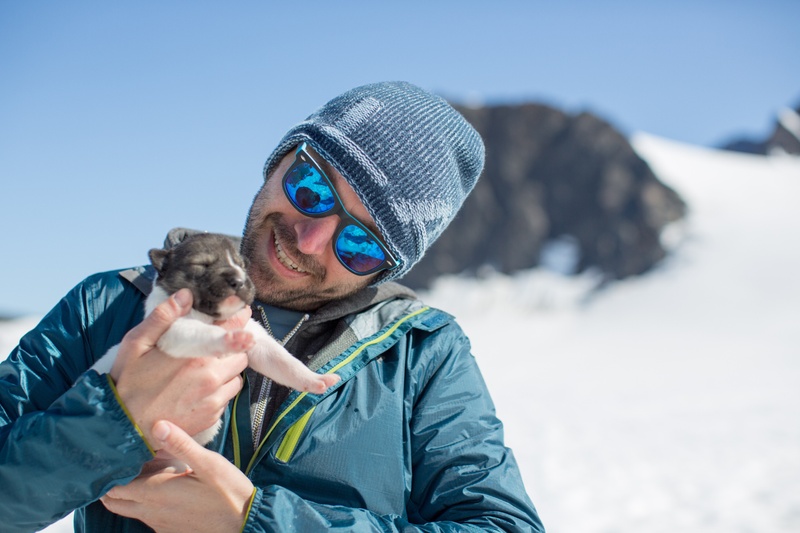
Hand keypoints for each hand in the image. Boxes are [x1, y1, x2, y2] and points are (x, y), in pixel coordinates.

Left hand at [101, 420, 254, 532]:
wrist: (245, 524)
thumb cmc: (228, 493)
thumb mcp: (209, 463)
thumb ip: (181, 444)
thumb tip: (158, 424)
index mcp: (155, 494)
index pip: (114, 488)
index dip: (109, 472)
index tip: (113, 455)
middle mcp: (151, 513)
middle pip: (114, 502)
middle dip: (111, 484)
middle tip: (122, 463)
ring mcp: (160, 524)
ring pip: (130, 509)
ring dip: (129, 492)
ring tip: (144, 470)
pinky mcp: (170, 530)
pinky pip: (147, 516)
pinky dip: (145, 502)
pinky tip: (164, 486)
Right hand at [110, 289, 249, 447]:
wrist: (124, 427)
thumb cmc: (128, 383)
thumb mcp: (136, 344)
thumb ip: (163, 317)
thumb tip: (186, 294)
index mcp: (195, 355)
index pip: (232, 331)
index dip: (239, 320)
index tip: (242, 314)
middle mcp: (210, 377)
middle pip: (241, 355)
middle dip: (232, 349)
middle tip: (216, 349)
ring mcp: (213, 399)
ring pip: (237, 378)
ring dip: (228, 372)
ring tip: (206, 371)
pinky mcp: (212, 417)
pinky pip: (227, 398)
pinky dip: (220, 392)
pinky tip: (200, 390)